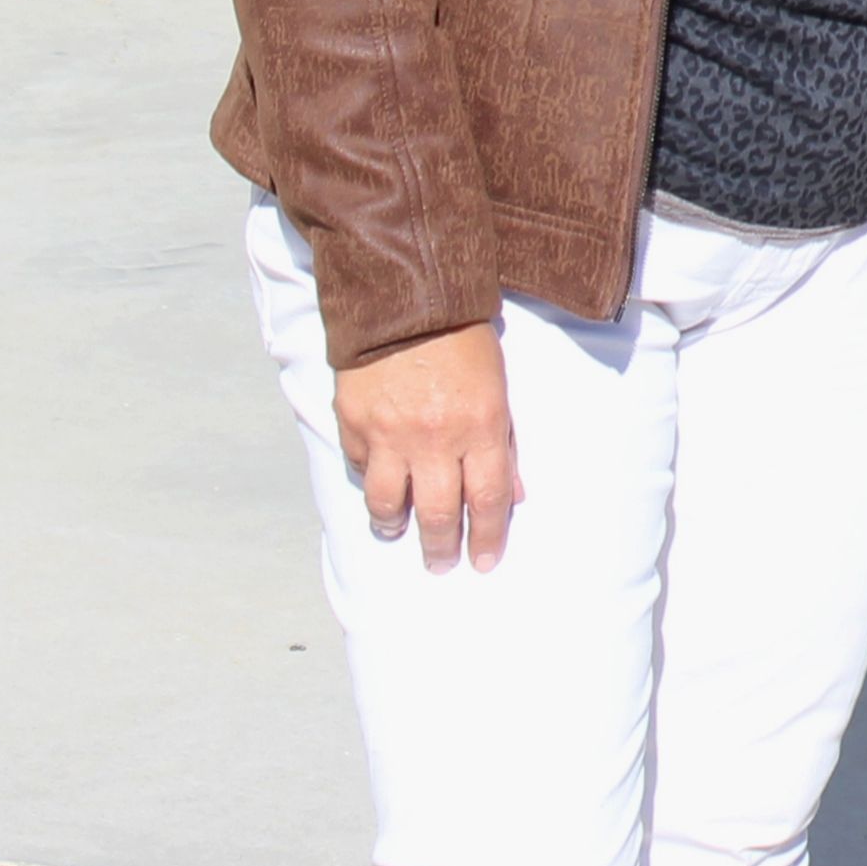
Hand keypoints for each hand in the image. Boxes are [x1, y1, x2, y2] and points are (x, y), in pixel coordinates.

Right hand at [333, 321, 517, 573]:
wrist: (406, 300)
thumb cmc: (464, 342)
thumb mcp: (499, 388)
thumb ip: (504, 443)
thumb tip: (513, 495)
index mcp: (481, 426)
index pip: (487, 500)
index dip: (487, 538)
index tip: (484, 562)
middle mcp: (435, 438)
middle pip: (438, 514)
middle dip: (441, 548)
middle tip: (441, 566)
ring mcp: (389, 434)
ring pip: (387, 505)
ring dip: (393, 526)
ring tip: (397, 532)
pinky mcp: (353, 423)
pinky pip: (359, 468)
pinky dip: (367, 479)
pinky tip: (375, 482)